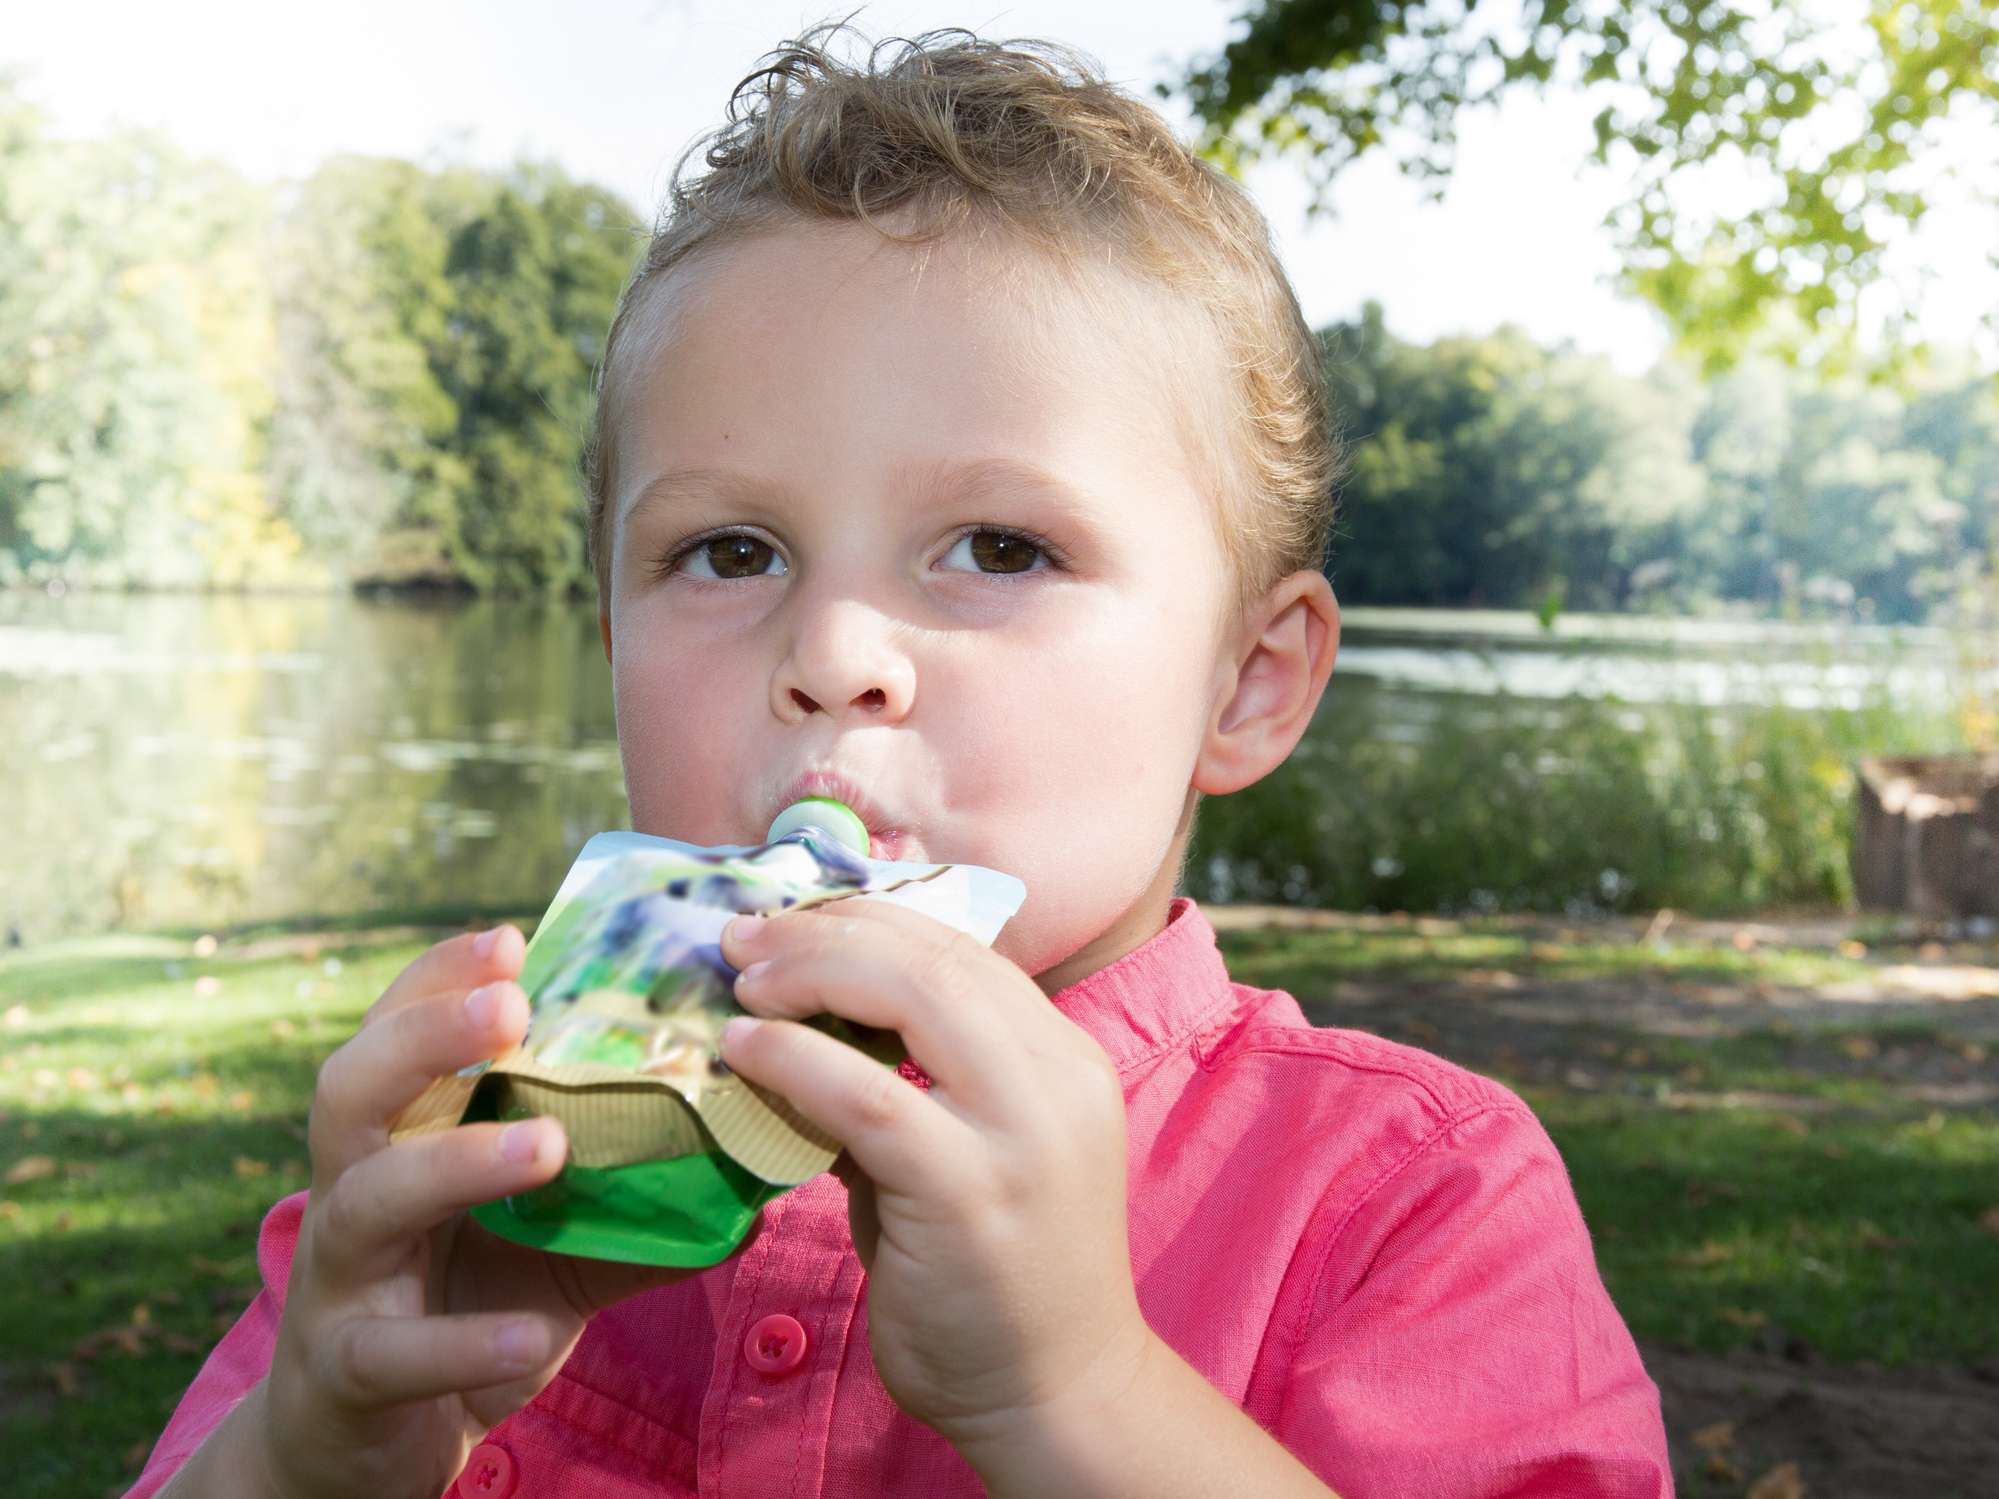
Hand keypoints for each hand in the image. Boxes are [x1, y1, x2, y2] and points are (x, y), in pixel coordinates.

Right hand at [165, 927, 699, 1498]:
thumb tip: (755, 1156)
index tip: (512, 937)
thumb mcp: (556, 1247)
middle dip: (426, 1036)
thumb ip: (635, 1199)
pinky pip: (395, 1352)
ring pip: (369, 1201)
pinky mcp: (345, 1376)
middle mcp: (350, 1193)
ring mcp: (339, 1283)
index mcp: (397, 1142)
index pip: (398, 1034)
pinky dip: (462, 1340)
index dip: (439, 979)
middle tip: (512, 1005)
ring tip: (547, 1143)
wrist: (368, 1454)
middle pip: (352, 1089)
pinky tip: (530, 1332)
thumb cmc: (466, 1310)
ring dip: (456, 1162)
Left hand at [720, 901, 1145, 1453]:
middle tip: (746, 934)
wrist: (1059, 1394)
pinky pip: (869, 1095)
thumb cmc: (1000, 1278)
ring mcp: (1023, 1131)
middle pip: (938, 954)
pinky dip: (795, 1057)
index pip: (965, 949)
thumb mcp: (968, 1154)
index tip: (794, 921)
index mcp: (1066, 1056)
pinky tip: (743, 1048)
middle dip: (831, 928)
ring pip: (915, 995)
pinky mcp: (970, 1190)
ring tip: (741, 977)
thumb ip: (912, 1088)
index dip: (870, 918)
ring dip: (811, 971)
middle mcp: (1059, 1076)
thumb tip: (805, 1032)